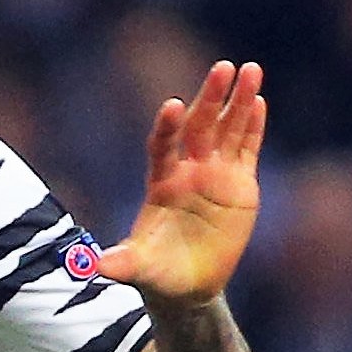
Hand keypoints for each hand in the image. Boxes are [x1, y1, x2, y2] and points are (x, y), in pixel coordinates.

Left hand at [91, 61, 266, 304]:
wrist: (187, 284)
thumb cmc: (157, 272)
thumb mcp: (138, 269)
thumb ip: (120, 263)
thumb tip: (93, 266)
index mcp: (161, 182)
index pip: (163, 146)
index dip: (167, 127)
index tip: (172, 106)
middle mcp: (188, 170)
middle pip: (200, 126)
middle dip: (211, 98)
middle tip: (222, 68)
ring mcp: (215, 174)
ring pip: (227, 130)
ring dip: (238, 100)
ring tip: (251, 69)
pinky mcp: (240, 184)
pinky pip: (247, 149)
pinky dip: (253, 126)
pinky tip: (259, 101)